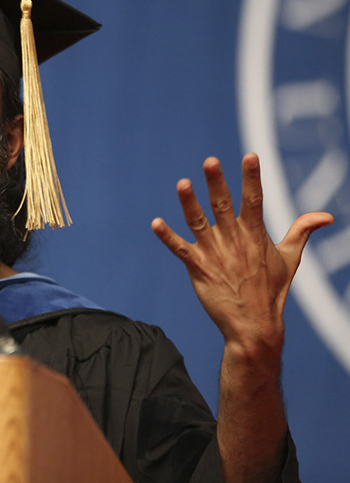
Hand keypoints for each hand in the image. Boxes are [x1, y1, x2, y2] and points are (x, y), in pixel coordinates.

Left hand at [151, 153, 332, 348]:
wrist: (254, 326)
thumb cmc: (272, 291)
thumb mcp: (290, 259)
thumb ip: (302, 232)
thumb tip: (326, 216)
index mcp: (255, 235)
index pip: (254, 200)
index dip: (252, 178)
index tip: (250, 156)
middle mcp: (234, 240)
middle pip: (223, 205)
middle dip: (217, 183)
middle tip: (210, 161)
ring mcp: (215, 254)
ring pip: (199, 223)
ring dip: (189, 203)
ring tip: (182, 183)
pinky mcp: (198, 268)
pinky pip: (180, 249)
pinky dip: (167, 237)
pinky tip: (155, 223)